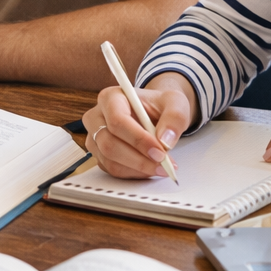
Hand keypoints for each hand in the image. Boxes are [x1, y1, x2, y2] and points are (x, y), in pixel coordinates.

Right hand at [81, 77, 195, 178]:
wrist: (154, 114)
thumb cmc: (160, 106)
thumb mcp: (175, 103)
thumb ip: (175, 117)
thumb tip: (165, 141)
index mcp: (111, 98)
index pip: (117, 121)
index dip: (138, 139)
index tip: (160, 152)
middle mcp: (97, 117)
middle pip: (109, 144)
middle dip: (138, 159)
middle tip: (163, 165)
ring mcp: (95, 137)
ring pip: (109, 160)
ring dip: (138, 169)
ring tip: (161, 167)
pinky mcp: (99, 154)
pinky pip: (112, 170)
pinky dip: (133, 173)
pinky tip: (149, 167)